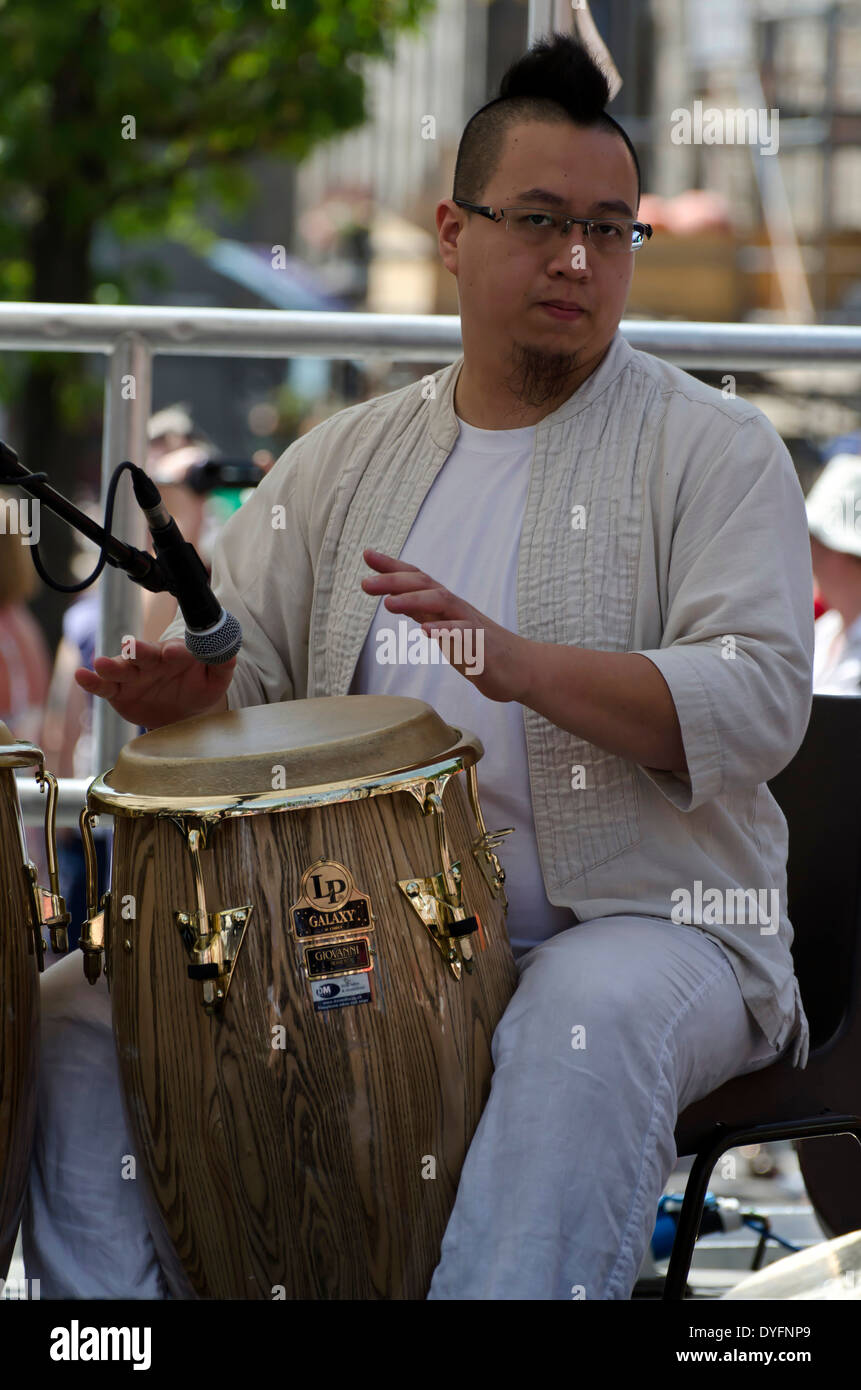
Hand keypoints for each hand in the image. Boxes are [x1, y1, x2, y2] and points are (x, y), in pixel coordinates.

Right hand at [75, 639, 234, 730]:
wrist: (182, 712)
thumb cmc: (199, 688)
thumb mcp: (215, 679)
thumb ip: (222, 664)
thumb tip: (228, 650)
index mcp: (176, 654)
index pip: (175, 649)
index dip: (175, 651)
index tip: (175, 653)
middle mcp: (152, 661)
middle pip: (144, 652)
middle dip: (139, 650)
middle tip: (133, 647)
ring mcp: (133, 675)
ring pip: (120, 667)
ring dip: (111, 665)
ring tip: (99, 663)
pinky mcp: (118, 692)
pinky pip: (104, 687)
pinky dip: (92, 682)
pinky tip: (81, 676)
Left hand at [360, 548, 532, 703]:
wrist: (521, 669)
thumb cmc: (479, 647)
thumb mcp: (444, 626)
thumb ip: (422, 611)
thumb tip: (395, 597)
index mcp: (444, 604)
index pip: (416, 578)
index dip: (393, 566)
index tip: (367, 555)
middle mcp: (455, 608)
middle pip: (424, 585)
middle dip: (394, 581)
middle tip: (365, 583)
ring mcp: (470, 624)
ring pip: (442, 603)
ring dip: (414, 600)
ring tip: (389, 603)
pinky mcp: (482, 646)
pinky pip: (463, 634)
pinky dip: (444, 630)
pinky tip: (426, 630)